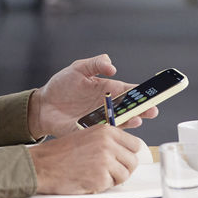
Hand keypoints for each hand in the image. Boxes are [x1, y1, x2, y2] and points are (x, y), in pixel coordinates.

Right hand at [28, 126, 144, 193]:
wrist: (42, 165)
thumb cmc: (61, 153)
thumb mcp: (87, 137)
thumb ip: (107, 142)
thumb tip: (127, 152)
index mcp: (107, 131)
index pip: (135, 144)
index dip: (128, 155)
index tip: (122, 160)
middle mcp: (108, 143)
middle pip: (133, 161)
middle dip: (123, 169)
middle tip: (108, 172)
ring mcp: (105, 160)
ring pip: (125, 174)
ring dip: (113, 179)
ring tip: (95, 175)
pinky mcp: (100, 177)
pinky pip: (111, 185)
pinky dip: (101, 186)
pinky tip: (87, 180)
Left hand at [30, 55, 158, 137]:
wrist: (43, 104)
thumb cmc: (62, 85)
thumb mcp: (78, 68)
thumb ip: (96, 63)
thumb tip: (112, 66)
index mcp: (109, 90)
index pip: (130, 92)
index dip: (143, 93)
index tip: (154, 94)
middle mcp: (108, 106)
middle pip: (130, 109)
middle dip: (143, 110)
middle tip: (152, 110)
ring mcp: (99, 120)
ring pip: (120, 123)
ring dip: (129, 122)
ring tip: (137, 119)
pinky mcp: (88, 132)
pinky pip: (102, 134)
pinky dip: (109, 132)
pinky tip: (114, 129)